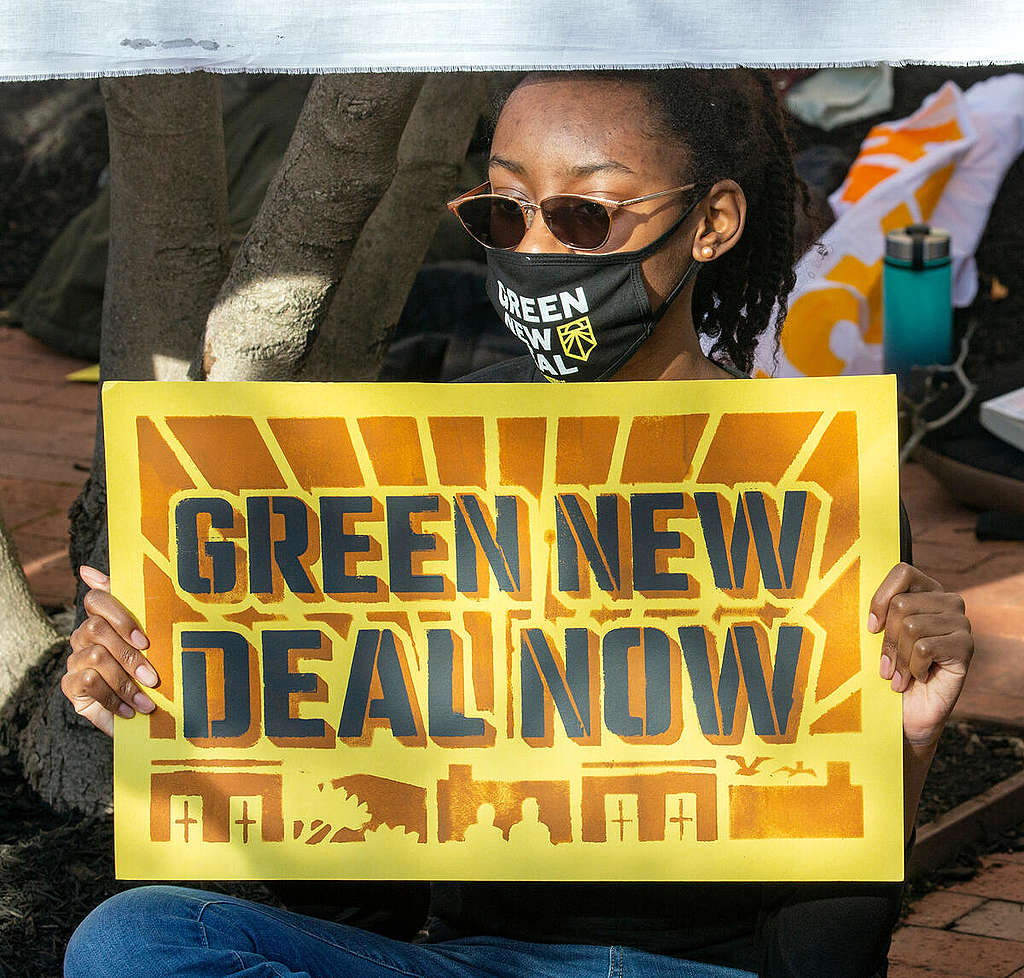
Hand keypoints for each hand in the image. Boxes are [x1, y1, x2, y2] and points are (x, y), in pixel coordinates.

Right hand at [61, 565, 158, 736]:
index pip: (98, 599)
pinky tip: (128, 711)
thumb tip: (88, 569)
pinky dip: (112, 698)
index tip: (145, 641)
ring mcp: (75, 658)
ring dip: (125, 683)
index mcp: (105, 617)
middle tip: (154, 678)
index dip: (121, 617)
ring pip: (95, 657)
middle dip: (130, 656)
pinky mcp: (70, 685)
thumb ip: (135, 601)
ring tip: (146, 702)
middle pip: (97, 628)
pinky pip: (87, 682)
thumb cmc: (154, 666)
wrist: (149, 712)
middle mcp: (84, 634)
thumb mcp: (156, 636)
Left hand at [869, 562, 973, 748]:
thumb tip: (852, 591)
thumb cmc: (887, 669)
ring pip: (911, 627)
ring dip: (898, 658)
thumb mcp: (876, 636)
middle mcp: (948, 602)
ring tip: (899, 675)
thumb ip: (876, 611)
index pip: (902, 572)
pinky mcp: (966, 647)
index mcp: (925, 591)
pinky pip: (924, 648)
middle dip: (887, 640)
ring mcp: (960, 624)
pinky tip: (918, 678)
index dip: (881, 599)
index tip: (871, 628)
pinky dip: (912, 668)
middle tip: (887, 665)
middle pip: (902, 604)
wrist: (906, 713)